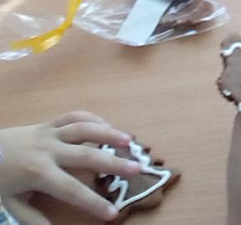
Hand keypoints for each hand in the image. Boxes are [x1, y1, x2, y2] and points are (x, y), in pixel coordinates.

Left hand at [0, 112, 140, 224]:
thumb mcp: (10, 205)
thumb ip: (32, 218)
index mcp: (39, 173)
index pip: (71, 190)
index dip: (93, 202)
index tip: (113, 214)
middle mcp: (49, 150)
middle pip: (86, 155)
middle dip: (113, 163)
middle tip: (137, 169)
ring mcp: (50, 132)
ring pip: (84, 129)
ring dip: (108, 133)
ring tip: (130, 140)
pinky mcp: (49, 123)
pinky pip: (74, 116)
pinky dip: (92, 118)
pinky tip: (108, 125)